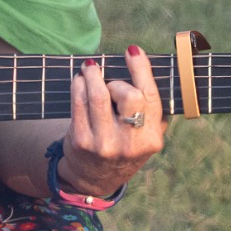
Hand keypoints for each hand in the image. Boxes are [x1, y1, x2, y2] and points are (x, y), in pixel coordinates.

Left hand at [56, 46, 166, 198]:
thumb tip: (143, 66)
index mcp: (151, 138)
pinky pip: (79, 104)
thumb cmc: (123, 147)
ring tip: (89, 68)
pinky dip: (78, 86)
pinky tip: (79, 81)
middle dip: (117, 81)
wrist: (95, 179)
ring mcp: (104, 144)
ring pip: (98, 96)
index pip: (150, 97)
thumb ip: (151, 111)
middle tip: (108, 80)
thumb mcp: (144, 137)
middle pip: (129, 95)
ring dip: (92, 75)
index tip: (132, 51)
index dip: (141, 69)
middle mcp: (130, 143)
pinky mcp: (82, 142)